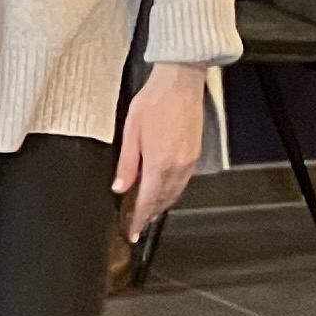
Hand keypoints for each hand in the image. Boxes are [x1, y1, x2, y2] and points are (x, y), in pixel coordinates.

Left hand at [112, 62, 208, 239]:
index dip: (139, 219)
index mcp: (159, 163)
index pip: (147, 201)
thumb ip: (126, 163)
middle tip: (138, 224)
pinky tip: (164, 190)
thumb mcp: (131, 131)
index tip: (133, 232)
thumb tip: (120, 186)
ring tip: (149, 212)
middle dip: (150, 215)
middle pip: (163, 201)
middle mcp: (177, 166)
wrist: (180, 83)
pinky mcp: (195, 155)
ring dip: (161, 205)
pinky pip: (183, 182)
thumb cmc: (155, 101)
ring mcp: (189, 162)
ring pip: (175, 193)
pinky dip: (173, 191)